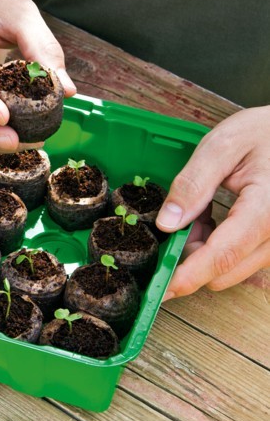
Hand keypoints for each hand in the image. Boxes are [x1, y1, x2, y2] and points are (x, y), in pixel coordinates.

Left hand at [156, 106, 269, 299]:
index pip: (224, 255)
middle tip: (176, 221)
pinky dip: (217, 247)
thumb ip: (193, 184)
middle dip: (190, 257)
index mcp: (267, 209)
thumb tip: (167, 224)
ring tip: (198, 213)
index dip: (189, 275)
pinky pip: (241, 260)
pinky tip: (211, 219)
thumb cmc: (263, 133)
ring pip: (231, 270)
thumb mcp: (222, 146)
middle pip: (225, 271)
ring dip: (203, 252)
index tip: (161, 287)